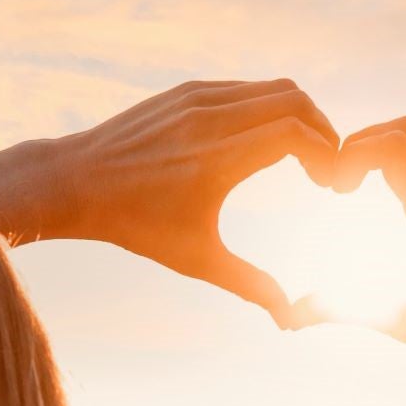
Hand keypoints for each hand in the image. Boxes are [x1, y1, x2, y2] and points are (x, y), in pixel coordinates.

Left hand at [0, 80, 341, 326]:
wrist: (74, 183)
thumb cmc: (135, 226)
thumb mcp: (195, 259)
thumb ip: (248, 284)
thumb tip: (289, 317)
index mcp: (216, 160)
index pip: (294, 134)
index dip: (326, 154)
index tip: (331, 185)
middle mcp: (208, 120)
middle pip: (294, 100)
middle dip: (322, 130)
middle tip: (325, 167)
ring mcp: (195, 98)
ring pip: (271, 88)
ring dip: (298, 116)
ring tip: (302, 155)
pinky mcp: (184, 90)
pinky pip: (244, 88)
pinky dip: (267, 107)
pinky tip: (264, 141)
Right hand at [331, 116, 405, 385]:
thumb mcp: (398, 321)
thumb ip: (341, 310)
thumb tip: (287, 318)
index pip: (393, 144)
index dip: (352, 152)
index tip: (334, 189)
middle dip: (366, 142)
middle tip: (343, 180)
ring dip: (392, 151)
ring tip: (365, 188)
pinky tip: (399, 208)